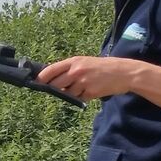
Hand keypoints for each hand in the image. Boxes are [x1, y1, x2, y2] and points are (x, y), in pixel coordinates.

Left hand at [36, 56, 160, 109]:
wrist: (123, 72)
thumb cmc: (102, 67)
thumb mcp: (85, 62)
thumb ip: (69, 68)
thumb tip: (51, 78)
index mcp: (73, 62)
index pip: (50, 70)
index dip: (41, 78)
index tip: (37, 83)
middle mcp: (76, 71)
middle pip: (55, 84)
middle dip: (55, 88)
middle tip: (61, 88)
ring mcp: (82, 83)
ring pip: (67, 93)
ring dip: (72, 93)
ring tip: (84, 86)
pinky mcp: (89, 93)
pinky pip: (79, 98)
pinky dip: (82, 97)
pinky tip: (91, 90)